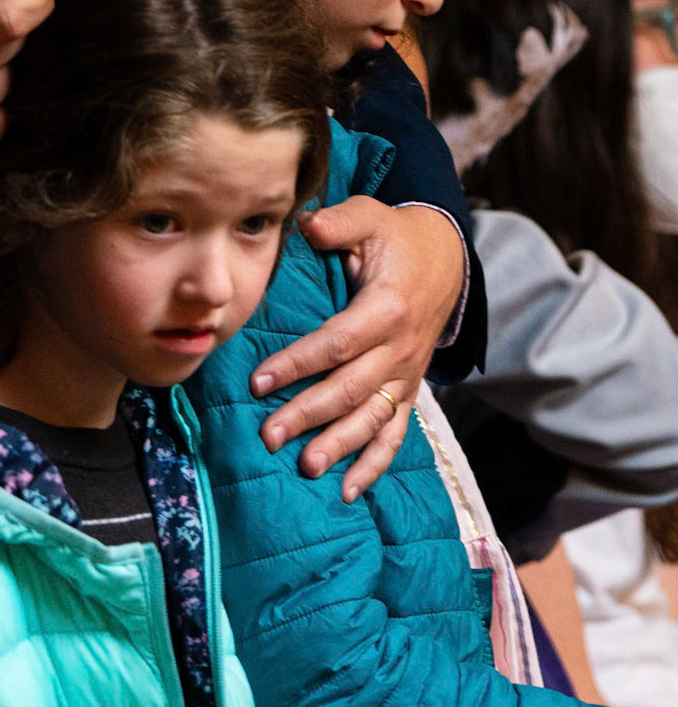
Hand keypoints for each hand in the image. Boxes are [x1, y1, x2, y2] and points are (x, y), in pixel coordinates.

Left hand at [250, 199, 465, 501]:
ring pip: (373, 418)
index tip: (260, 382)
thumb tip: (306, 225)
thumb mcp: (370, 216)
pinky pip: (396, 433)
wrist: (446, 258)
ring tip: (306, 466)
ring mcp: (407, 374)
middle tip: (270, 435)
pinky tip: (349, 491)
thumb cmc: (396, 236)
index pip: (338, 343)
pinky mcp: (409, 389)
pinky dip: (375, 464)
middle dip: (309, 415)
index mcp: (387, 308)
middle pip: (352, 389)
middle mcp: (400, 348)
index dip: (299, 364)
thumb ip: (338, 223)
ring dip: (340, 446)